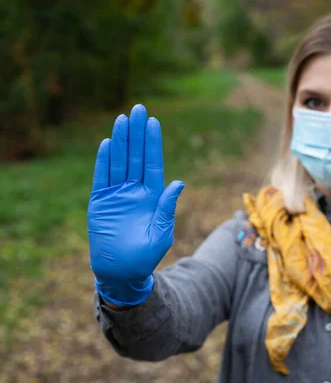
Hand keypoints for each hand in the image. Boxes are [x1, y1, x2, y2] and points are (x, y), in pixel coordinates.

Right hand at [88, 104, 184, 305]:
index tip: (153, 122)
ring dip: (120, 141)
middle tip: (138, 108)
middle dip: (137, 133)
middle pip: (135, 156)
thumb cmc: (145, 257)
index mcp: (152, 196)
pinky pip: (101, 177)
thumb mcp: (161, 233)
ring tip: (123, 119)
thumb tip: (178, 182)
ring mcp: (117, 195)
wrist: (121, 274)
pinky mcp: (100, 203)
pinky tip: (106, 143)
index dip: (152, 143)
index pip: (152, 163)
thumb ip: (166, 207)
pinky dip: (103, 161)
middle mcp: (134, 191)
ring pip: (119, 161)